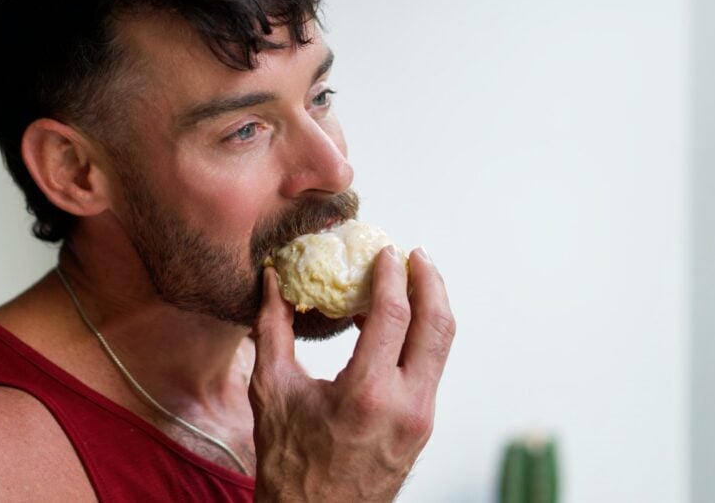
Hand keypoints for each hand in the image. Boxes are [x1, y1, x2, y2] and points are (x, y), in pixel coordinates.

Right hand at [249, 246, 454, 501]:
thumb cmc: (288, 463)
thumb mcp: (273, 391)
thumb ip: (273, 328)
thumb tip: (273, 282)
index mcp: (366, 394)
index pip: (395, 315)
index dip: (391, 276)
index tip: (385, 251)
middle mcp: (405, 406)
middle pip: (437, 326)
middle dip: (430, 282)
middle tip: (414, 256)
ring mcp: (420, 420)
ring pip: (442, 348)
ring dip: (432, 308)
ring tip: (412, 282)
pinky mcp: (422, 428)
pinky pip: (431, 369)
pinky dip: (421, 337)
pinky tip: (399, 325)